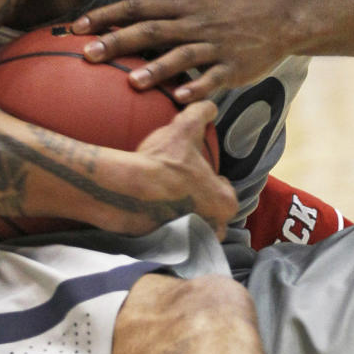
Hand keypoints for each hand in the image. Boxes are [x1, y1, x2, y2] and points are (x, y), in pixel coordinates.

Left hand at [72, 0, 287, 99]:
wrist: (278, 16)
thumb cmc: (229, 5)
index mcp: (183, 3)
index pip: (137, 7)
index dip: (107, 16)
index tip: (77, 27)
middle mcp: (195, 22)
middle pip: (152, 30)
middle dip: (119, 41)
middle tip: (89, 54)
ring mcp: (215, 45)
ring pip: (183, 55)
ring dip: (157, 68)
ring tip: (132, 82)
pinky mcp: (233, 67)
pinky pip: (214, 78)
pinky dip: (198, 87)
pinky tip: (181, 98)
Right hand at [134, 99, 235, 239]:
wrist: (128, 192)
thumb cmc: (163, 163)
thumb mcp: (183, 129)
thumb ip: (200, 113)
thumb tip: (210, 105)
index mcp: (225, 202)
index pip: (225, 191)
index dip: (212, 180)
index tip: (196, 173)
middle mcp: (215, 227)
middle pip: (211, 213)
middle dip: (201, 203)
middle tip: (181, 188)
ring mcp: (192, 241)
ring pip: (195, 227)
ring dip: (186, 217)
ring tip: (167, 201)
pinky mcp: (170, 249)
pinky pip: (174, 238)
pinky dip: (167, 228)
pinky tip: (154, 211)